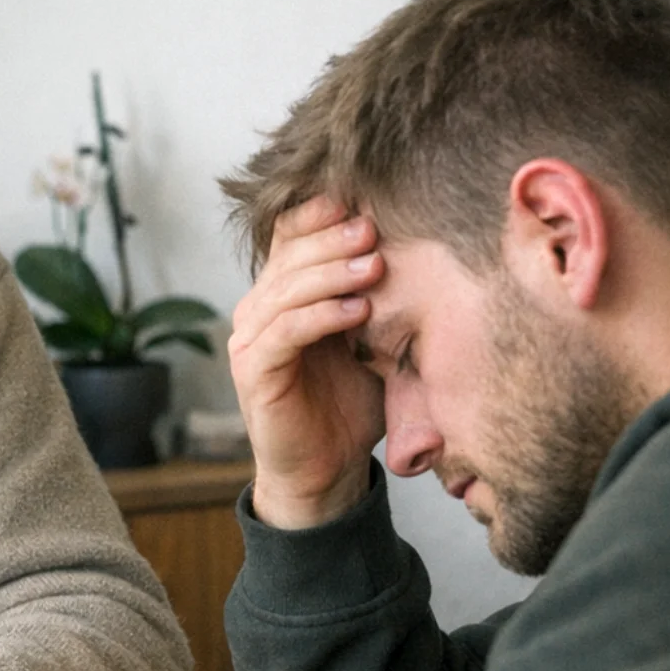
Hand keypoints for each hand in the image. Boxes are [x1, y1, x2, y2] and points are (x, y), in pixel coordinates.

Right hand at [228, 195, 386, 527]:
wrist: (326, 471)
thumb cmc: (352, 402)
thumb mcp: (371, 338)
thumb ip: (376, 294)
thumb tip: (419, 241)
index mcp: (282, 292)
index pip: (289, 234)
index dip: (320, 213)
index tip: (364, 200)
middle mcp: (258, 309)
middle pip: (287, 254)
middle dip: (332, 238)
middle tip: (373, 229)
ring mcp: (250, 339)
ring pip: (286, 289)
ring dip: (331, 273)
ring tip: (374, 267)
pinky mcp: (253, 372)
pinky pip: (285, 332)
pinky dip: (321, 316)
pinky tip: (357, 311)